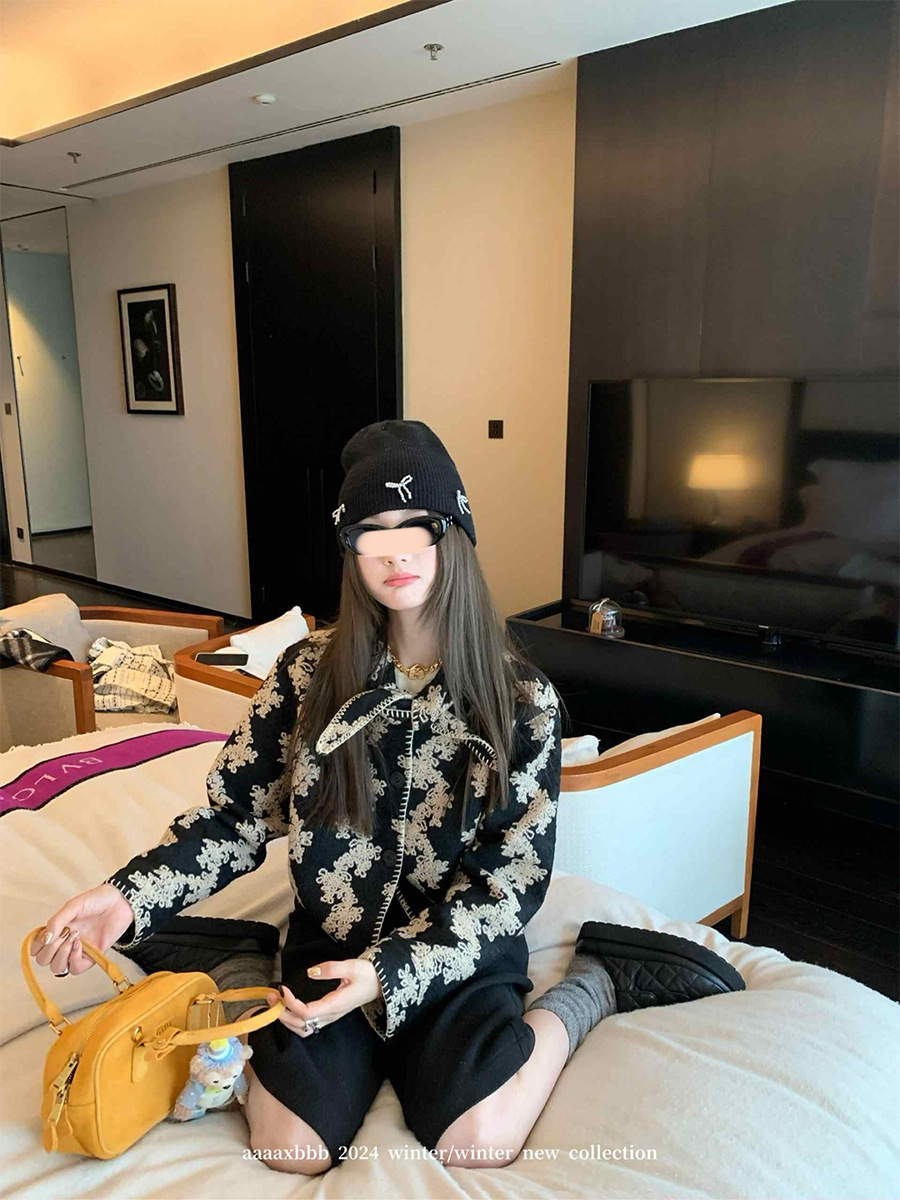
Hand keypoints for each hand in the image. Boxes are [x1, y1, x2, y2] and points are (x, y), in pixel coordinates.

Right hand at [30, 884, 135, 976]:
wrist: (120, 902)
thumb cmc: (96, 901)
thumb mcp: (73, 906)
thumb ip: (56, 921)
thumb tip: (45, 940)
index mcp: (56, 930)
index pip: (36, 948)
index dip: (37, 945)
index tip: (48, 934)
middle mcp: (63, 942)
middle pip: (44, 960)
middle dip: (50, 950)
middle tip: (63, 934)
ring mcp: (76, 951)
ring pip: (57, 968)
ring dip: (61, 955)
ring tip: (74, 938)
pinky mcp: (90, 957)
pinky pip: (75, 969)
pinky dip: (74, 959)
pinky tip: (81, 944)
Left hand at [264, 959, 381, 1036]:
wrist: (381, 983)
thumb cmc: (368, 974)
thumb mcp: (351, 966)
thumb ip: (331, 968)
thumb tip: (311, 972)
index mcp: (335, 1005)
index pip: (307, 1013)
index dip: (291, 1003)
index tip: (282, 988)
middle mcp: (331, 1015)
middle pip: (301, 1024)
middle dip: (282, 1013)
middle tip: (270, 997)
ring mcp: (330, 1017)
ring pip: (303, 1029)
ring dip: (287, 1020)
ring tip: (275, 1004)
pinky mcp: (330, 1015)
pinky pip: (308, 1025)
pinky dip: (294, 1021)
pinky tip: (288, 1009)